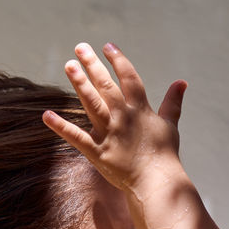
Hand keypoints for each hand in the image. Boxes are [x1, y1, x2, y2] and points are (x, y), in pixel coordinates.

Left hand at [42, 42, 187, 193]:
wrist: (158, 183)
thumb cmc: (165, 154)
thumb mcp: (171, 124)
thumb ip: (172, 102)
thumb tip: (181, 82)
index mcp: (141, 110)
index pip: (129, 78)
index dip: (118, 61)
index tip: (107, 46)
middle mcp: (124, 118)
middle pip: (107, 86)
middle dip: (93, 65)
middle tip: (80, 47)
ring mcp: (110, 134)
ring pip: (92, 104)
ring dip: (80, 84)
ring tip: (69, 65)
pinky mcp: (98, 153)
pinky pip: (76, 137)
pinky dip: (61, 127)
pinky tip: (46, 115)